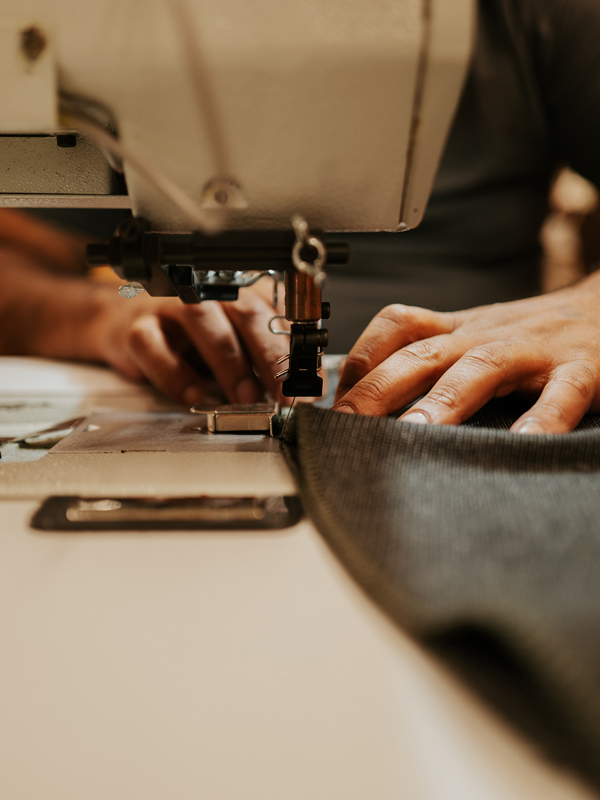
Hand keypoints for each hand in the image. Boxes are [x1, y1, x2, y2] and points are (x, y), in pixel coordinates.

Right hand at [90, 277, 288, 405]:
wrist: (126, 322)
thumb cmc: (189, 335)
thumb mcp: (235, 340)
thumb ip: (267, 357)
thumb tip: (306, 388)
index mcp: (238, 292)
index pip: (274, 315)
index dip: (292, 353)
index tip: (304, 389)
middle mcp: (206, 291)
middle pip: (245, 312)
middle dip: (269, 356)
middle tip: (281, 395)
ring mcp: (169, 307)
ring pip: (202, 322)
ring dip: (229, 363)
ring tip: (244, 398)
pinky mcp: (136, 328)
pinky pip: (153, 346)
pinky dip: (174, 374)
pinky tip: (193, 395)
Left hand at [334, 273, 599, 433]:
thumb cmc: (532, 335)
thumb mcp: (475, 338)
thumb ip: (433, 361)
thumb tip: (370, 402)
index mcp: (458, 328)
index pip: (396, 327)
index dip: (358, 358)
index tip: (330, 400)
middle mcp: (485, 334)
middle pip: (422, 352)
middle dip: (377, 388)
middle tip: (344, 427)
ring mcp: (532, 350)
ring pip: (480, 368)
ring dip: (444, 400)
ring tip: (414, 434)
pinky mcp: (581, 369)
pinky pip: (560, 394)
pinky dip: (541, 419)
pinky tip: (523, 444)